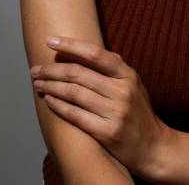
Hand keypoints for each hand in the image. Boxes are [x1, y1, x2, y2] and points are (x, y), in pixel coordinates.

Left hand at [30, 36, 171, 179]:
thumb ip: (116, 68)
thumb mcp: (135, 84)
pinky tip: (49, 100)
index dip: (71, 45)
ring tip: (38, 84)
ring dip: (51, 87)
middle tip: (36, 70)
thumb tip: (90, 50)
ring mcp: (115, 112)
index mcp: (128, 75)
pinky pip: (75, 115)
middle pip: (79, 74)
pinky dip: (58, 106)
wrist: (153, 147)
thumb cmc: (139, 112)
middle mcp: (122, 91)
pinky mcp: (107, 133)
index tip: (51, 40)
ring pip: (74, 94)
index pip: (95, 54)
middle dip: (52, 70)